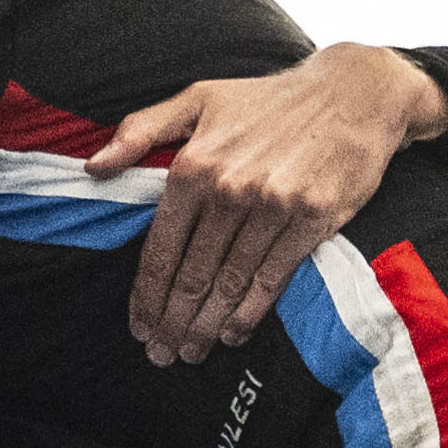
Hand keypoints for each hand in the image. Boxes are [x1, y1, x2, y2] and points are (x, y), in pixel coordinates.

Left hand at [101, 45, 447, 367]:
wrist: (354, 92)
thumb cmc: (269, 100)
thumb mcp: (198, 98)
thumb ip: (141, 130)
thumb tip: (94, 167)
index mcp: (195, 164)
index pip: (162, 247)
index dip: (147, 295)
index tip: (139, 326)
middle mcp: (230, 188)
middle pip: (192, 274)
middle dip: (172, 321)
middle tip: (161, 355)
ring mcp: (273, 207)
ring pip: (229, 283)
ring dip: (206, 326)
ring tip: (191, 352)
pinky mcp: (311, 220)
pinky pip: (272, 278)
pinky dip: (249, 313)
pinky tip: (232, 333)